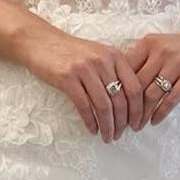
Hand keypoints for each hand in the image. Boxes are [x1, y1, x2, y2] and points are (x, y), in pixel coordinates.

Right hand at [17, 24, 146, 139]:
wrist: (41, 42)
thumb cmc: (71, 52)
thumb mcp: (98, 55)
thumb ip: (114, 72)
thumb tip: (128, 102)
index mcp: (114, 56)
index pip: (134, 88)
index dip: (138, 110)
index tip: (137, 124)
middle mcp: (103, 61)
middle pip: (120, 99)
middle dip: (123, 122)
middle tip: (121, 135)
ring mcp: (85, 69)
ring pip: (104, 106)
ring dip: (108, 126)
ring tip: (108, 137)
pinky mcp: (67, 78)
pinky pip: (84, 106)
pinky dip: (90, 121)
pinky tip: (93, 130)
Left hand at [125, 21, 179, 126]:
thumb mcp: (163, 47)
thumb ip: (144, 61)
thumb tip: (120, 84)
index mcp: (148, 43)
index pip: (125, 69)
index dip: (117, 90)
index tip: (112, 106)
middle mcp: (160, 52)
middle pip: (136, 85)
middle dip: (127, 107)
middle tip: (122, 122)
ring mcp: (176, 64)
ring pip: (151, 94)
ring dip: (142, 114)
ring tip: (137, 125)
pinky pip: (171, 99)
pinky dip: (160, 113)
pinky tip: (154, 121)